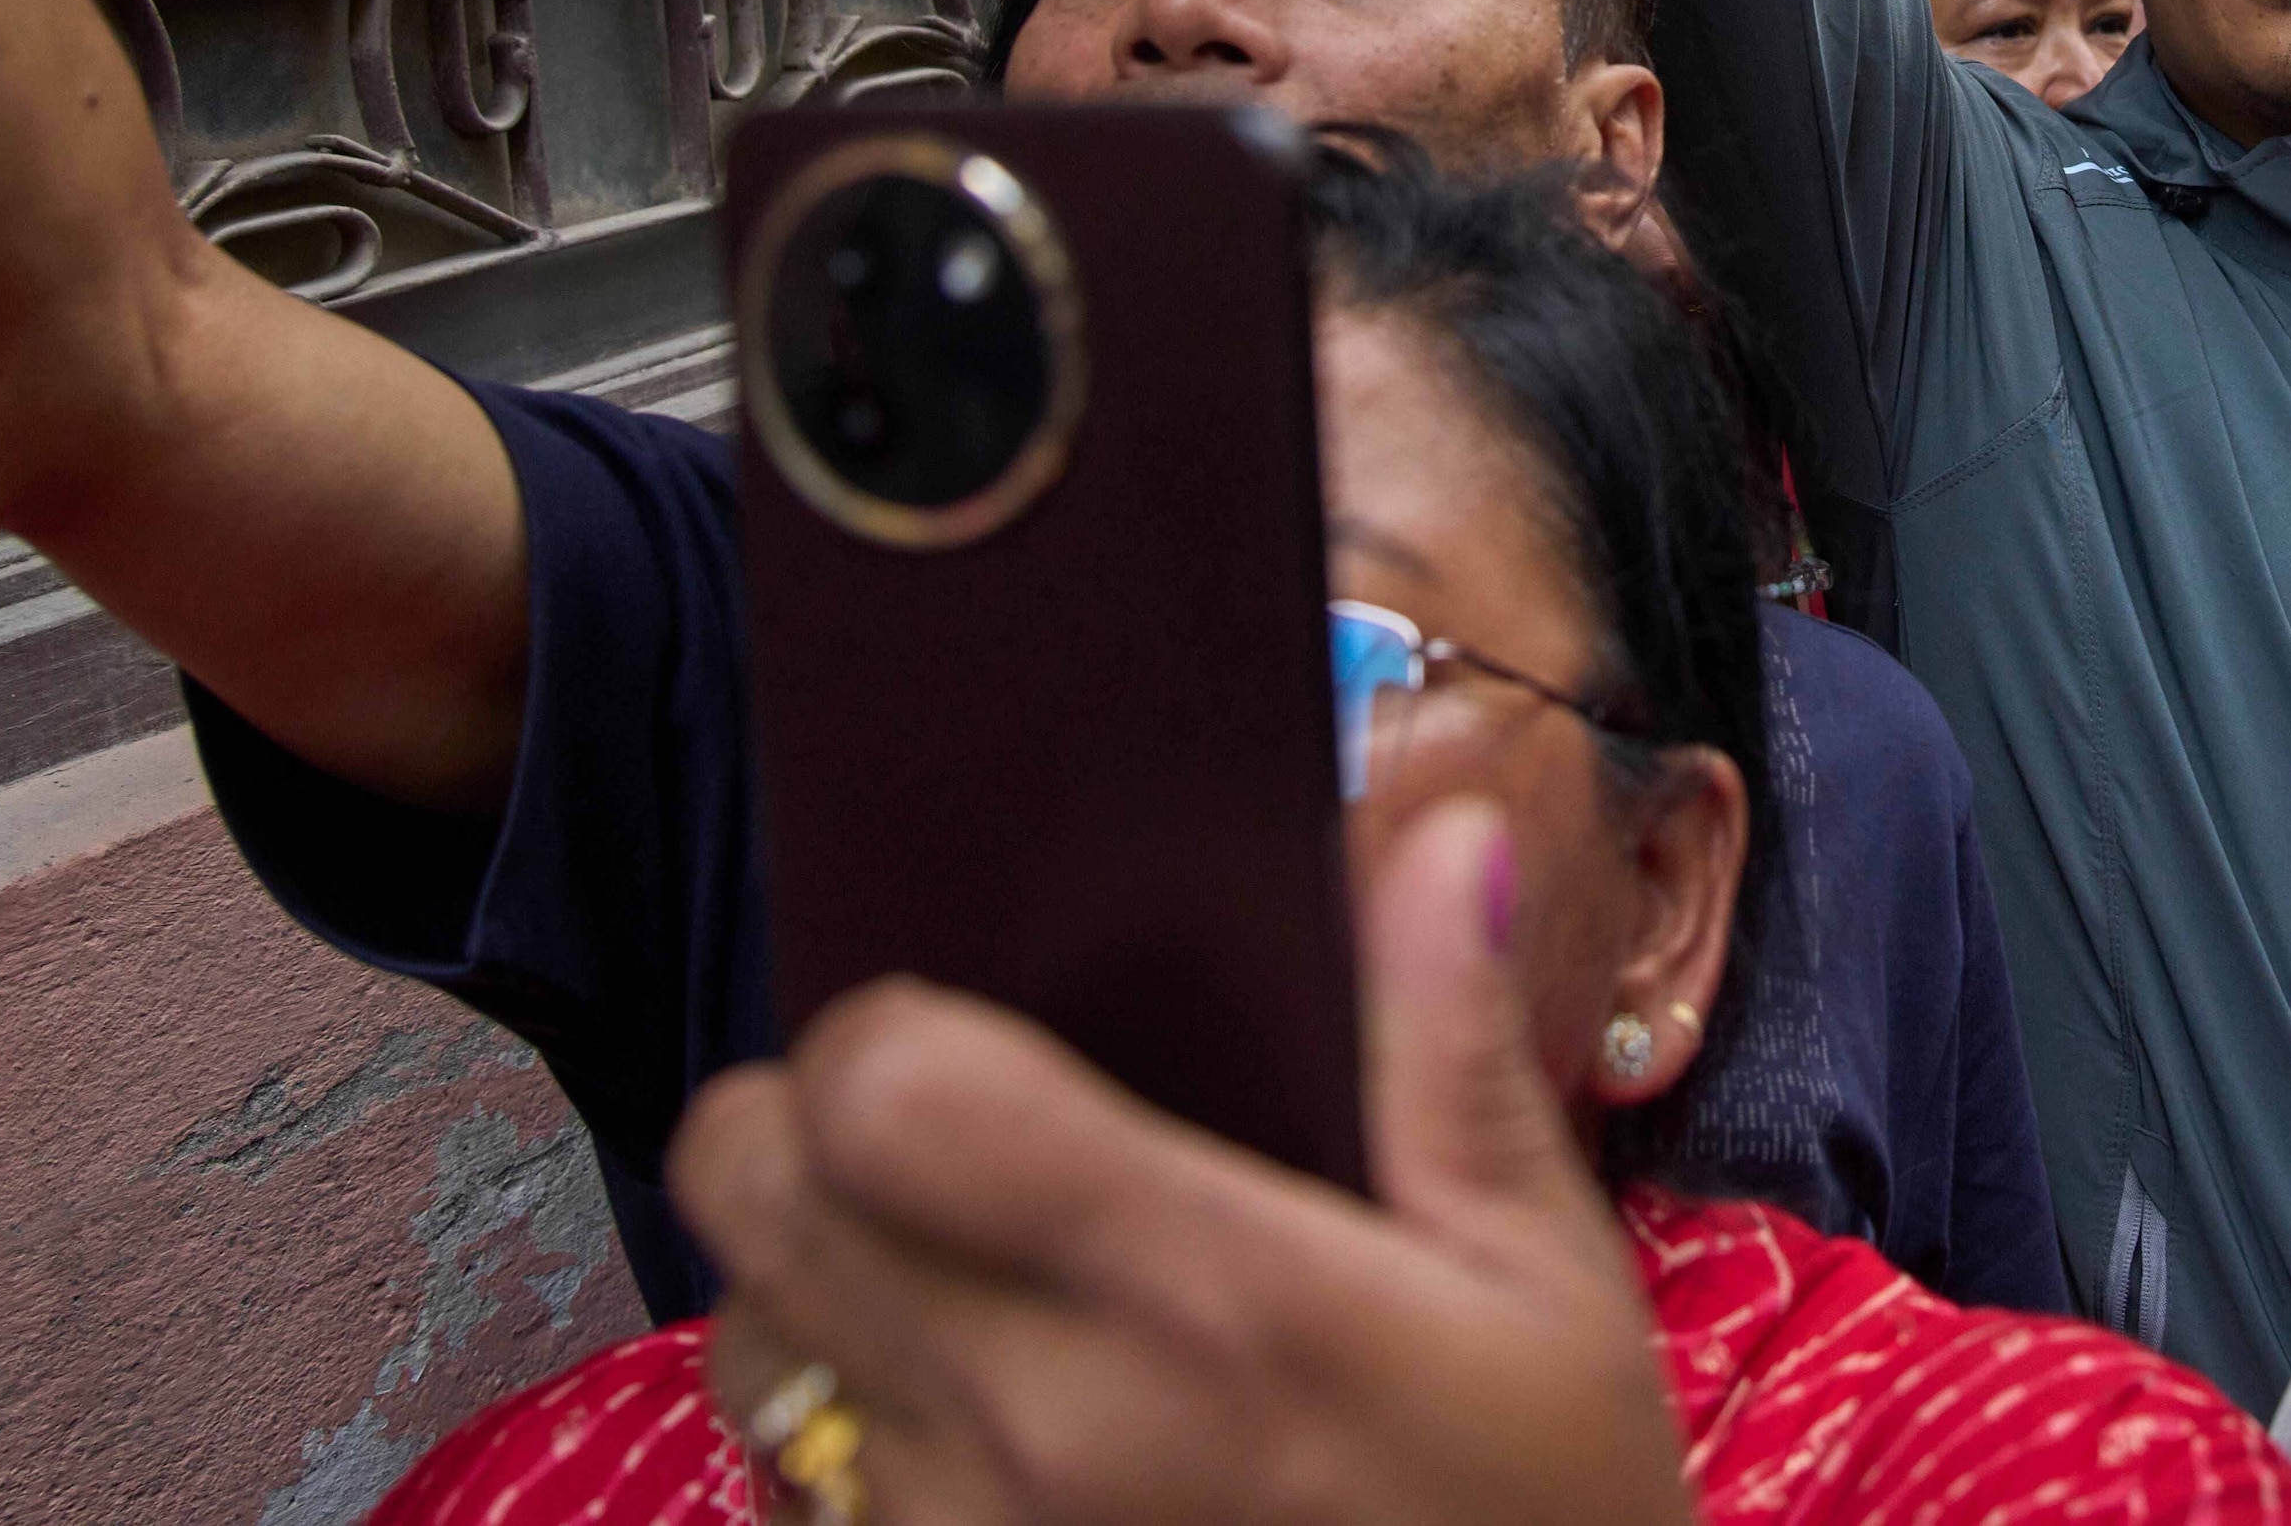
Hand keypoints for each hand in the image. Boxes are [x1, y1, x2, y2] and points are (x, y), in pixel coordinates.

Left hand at [679, 802, 1692, 1525]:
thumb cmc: (1536, 1512)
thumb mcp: (1545, 1281)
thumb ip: (1453, 1049)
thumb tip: (1445, 831)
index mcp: (1208, 1296)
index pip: (888, 1093)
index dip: (884, 1026)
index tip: (961, 1023)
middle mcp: (1043, 1427)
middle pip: (755, 1192)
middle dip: (804, 1126)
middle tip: (922, 1133)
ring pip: (746, 1348)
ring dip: (812, 1294)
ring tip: (951, 1289)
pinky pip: (782, 1499)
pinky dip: (830, 1449)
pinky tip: (965, 1437)